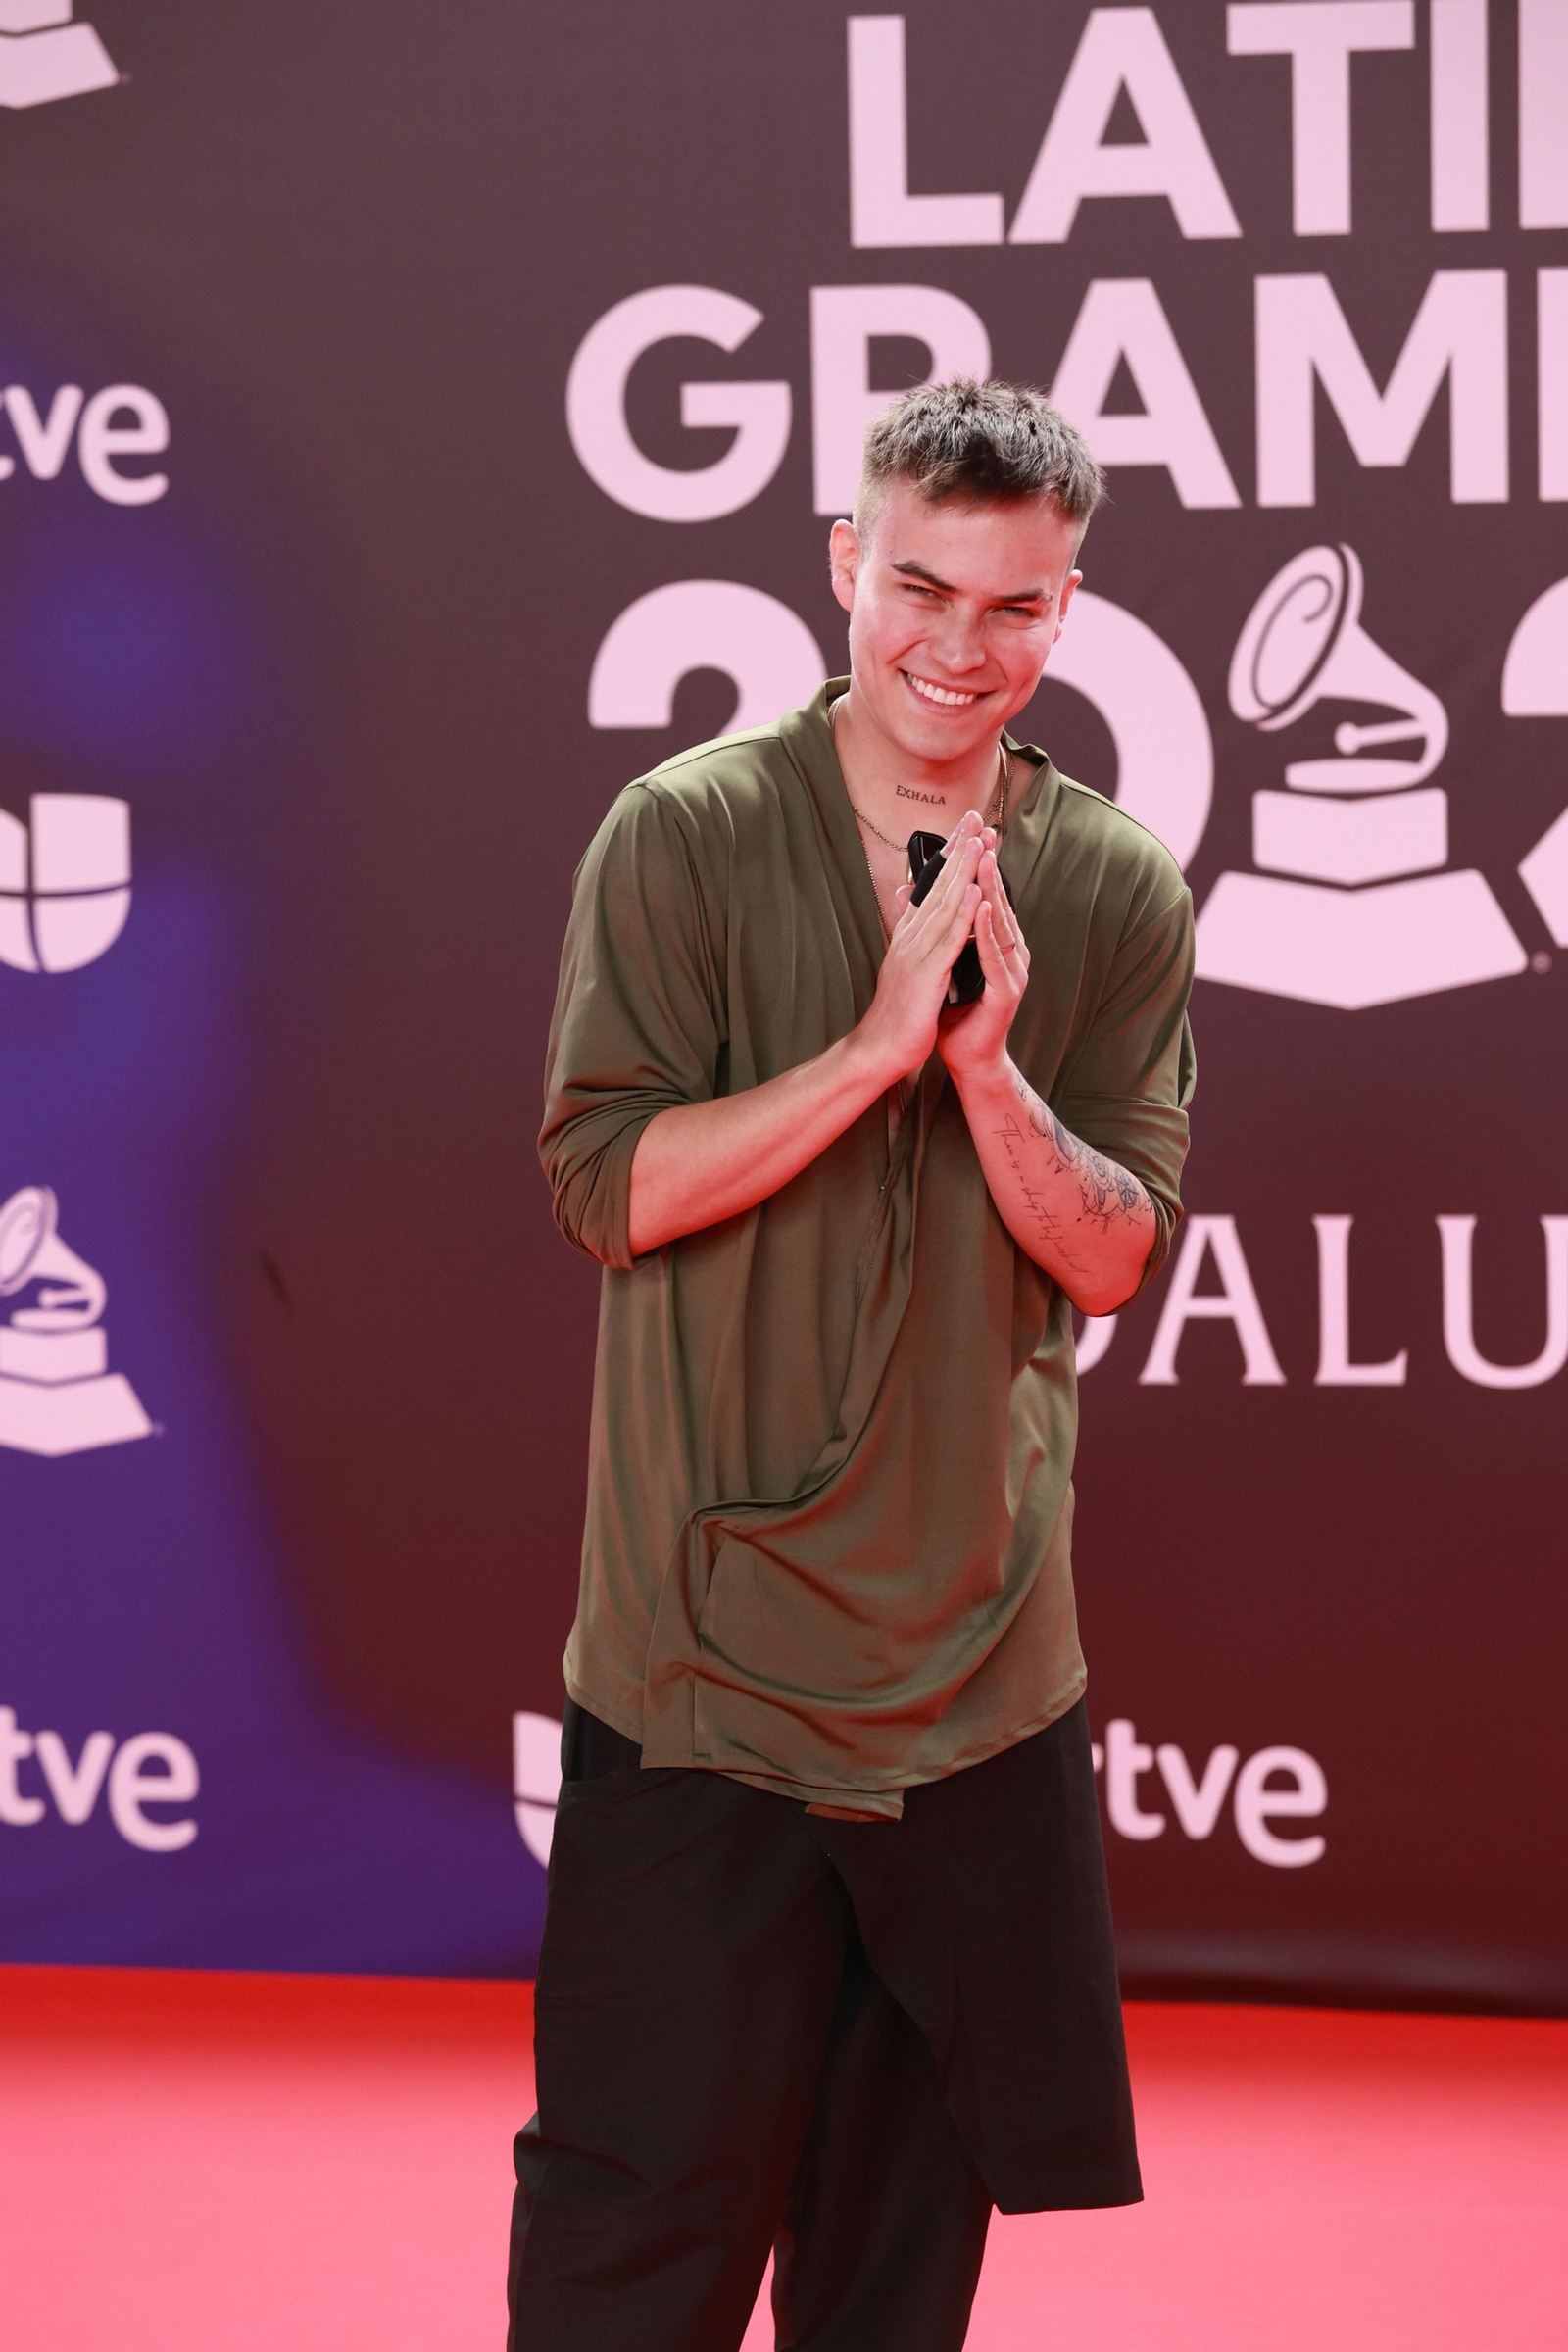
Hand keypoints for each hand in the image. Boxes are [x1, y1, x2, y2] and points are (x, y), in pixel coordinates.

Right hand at [853, 812, 984, 1083]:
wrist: (879, 1049)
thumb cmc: (896, 1015)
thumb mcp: (904, 969)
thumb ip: (911, 940)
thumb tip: (910, 914)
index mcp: (908, 936)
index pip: (931, 888)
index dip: (949, 857)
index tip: (966, 829)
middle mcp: (910, 937)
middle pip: (938, 885)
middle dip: (958, 850)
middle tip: (975, 816)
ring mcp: (917, 953)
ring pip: (944, 904)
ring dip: (964, 871)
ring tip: (980, 840)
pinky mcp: (926, 974)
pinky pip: (948, 939)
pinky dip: (963, 914)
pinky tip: (975, 892)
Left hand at [936, 842, 1029, 1082]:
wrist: (967, 1059)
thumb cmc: (955, 1016)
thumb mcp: (941, 967)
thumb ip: (935, 932)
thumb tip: (913, 898)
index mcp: (993, 947)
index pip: (986, 899)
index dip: (978, 868)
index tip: (971, 834)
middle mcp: (1008, 955)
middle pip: (998, 904)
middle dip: (989, 869)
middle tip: (984, 834)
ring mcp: (1011, 973)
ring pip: (1000, 925)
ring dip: (992, 892)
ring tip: (984, 860)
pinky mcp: (1007, 993)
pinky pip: (996, 957)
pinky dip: (987, 933)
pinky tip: (982, 910)